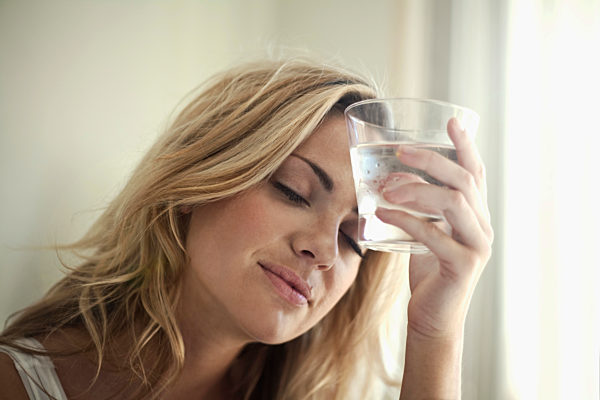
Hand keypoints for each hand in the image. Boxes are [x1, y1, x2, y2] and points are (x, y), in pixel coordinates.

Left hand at [375, 118, 493, 338]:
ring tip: (386, 188)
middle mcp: (482, 226)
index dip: (465, 146)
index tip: (451, 121)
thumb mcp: (423, 231)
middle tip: (402, 151)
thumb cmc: (426, 271)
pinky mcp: (462, 265)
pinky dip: (405, 218)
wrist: (432, 317)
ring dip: (416, 189)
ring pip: (454, 202)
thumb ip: (416, 205)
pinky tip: (381, 212)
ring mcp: (477, 246)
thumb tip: (392, 176)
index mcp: (475, 214)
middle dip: (432, 161)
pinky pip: (433, 234)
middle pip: (464, 180)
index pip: (475, 173)